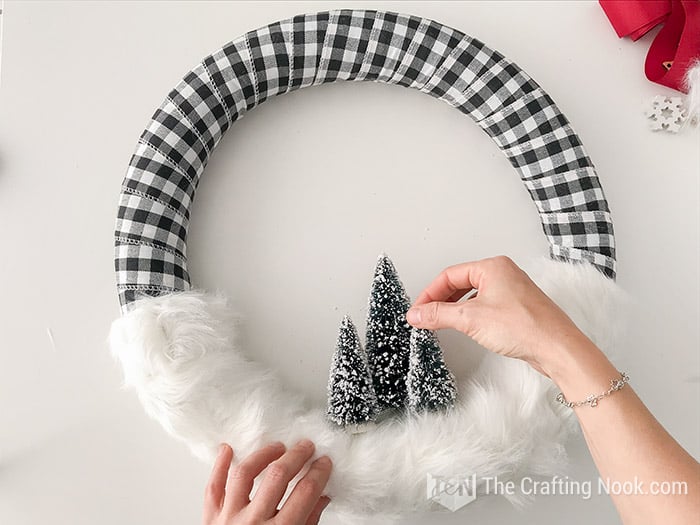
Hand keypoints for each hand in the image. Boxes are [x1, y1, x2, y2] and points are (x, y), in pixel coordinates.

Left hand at [203, 440, 331, 524]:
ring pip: (244, 474)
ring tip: (277, 448)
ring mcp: (229, 519)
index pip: (304, 493)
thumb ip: (308, 522)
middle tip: (307, 447)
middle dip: (296, 456)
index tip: (324, 462)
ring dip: (263, 455)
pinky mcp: (210, 519)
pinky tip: (228, 449)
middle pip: (277, 477)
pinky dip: (218, 466)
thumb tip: (322, 496)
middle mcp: (253, 524)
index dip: (318, 473)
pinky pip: (212, 487)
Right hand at [406, 256, 588, 376]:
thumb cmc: (525, 327)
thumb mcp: (470, 319)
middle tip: (425, 317)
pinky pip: (485, 305)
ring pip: (472, 295)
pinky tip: (465, 327)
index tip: (418, 310)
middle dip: (440, 300)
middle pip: (460, 283)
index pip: (449, 275)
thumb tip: (417, 314)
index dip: (429, 293)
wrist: (557, 348)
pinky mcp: (517, 308)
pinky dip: (470, 314)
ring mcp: (511, 291)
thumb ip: (438, 314)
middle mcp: (503, 274)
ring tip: (440, 323)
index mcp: (492, 266)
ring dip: (454, 308)